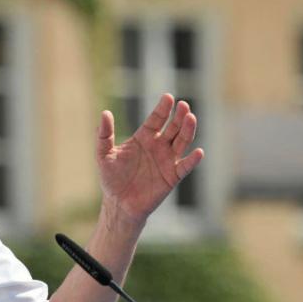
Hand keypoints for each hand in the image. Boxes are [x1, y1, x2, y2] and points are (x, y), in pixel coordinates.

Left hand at [96, 94, 203, 225]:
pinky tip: (198, 152)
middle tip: (184, 105)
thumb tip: (105, 113)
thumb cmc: (111, 178)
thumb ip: (104, 135)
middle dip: (179, 116)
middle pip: (173, 127)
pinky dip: (192, 160)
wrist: (118, 204)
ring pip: (182, 142)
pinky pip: (185, 167)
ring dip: (188, 130)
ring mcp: (167, 160)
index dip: (163, 109)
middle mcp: (158, 146)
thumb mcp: (104, 154)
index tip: (168, 97)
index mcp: (144, 137)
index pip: (156, 119)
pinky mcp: (172, 177)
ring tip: (191, 118)